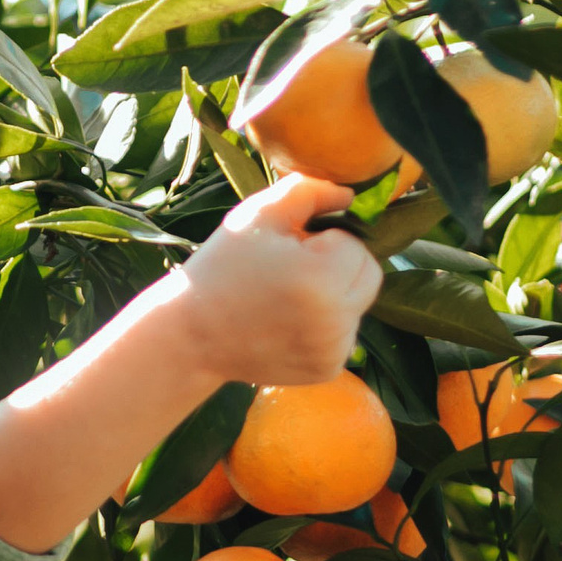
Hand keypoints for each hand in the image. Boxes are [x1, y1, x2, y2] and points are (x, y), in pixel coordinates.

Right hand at [175, 172, 381, 386]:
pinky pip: (344, 335)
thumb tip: (350, 196)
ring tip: (289, 300)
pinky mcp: (328, 370)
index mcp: (323, 277)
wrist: (192, 335)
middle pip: (369, 276)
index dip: (323, 241)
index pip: (355, 244)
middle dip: (339, 267)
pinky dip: (326, 327)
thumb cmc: (223, 268)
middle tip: (294, 272)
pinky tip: (289, 325)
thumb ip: (309, 191)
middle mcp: (337, 320)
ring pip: (358, 306)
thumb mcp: (257, 215)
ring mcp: (334, 350)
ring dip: (335, 297)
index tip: (288, 252)